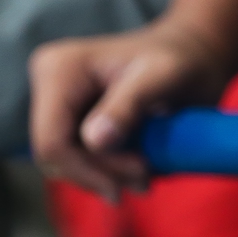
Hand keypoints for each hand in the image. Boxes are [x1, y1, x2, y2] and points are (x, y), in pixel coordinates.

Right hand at [29, 21, 228, 196]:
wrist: (189, 56)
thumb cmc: (179, 60)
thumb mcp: (161, 78)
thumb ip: (128, 106)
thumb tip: (93, 140)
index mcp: (59, 68)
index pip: (52, 141)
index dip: (89, 169)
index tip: (138, 173)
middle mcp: (48, 82)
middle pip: (56, 156)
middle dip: (100, 174)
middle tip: (145, 179)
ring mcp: (55, 102)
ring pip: (64, 163)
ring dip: (105, 177)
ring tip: (144, 175)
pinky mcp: (67, 118)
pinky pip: (75, 159)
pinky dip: (104, 171)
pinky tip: (135, 169)